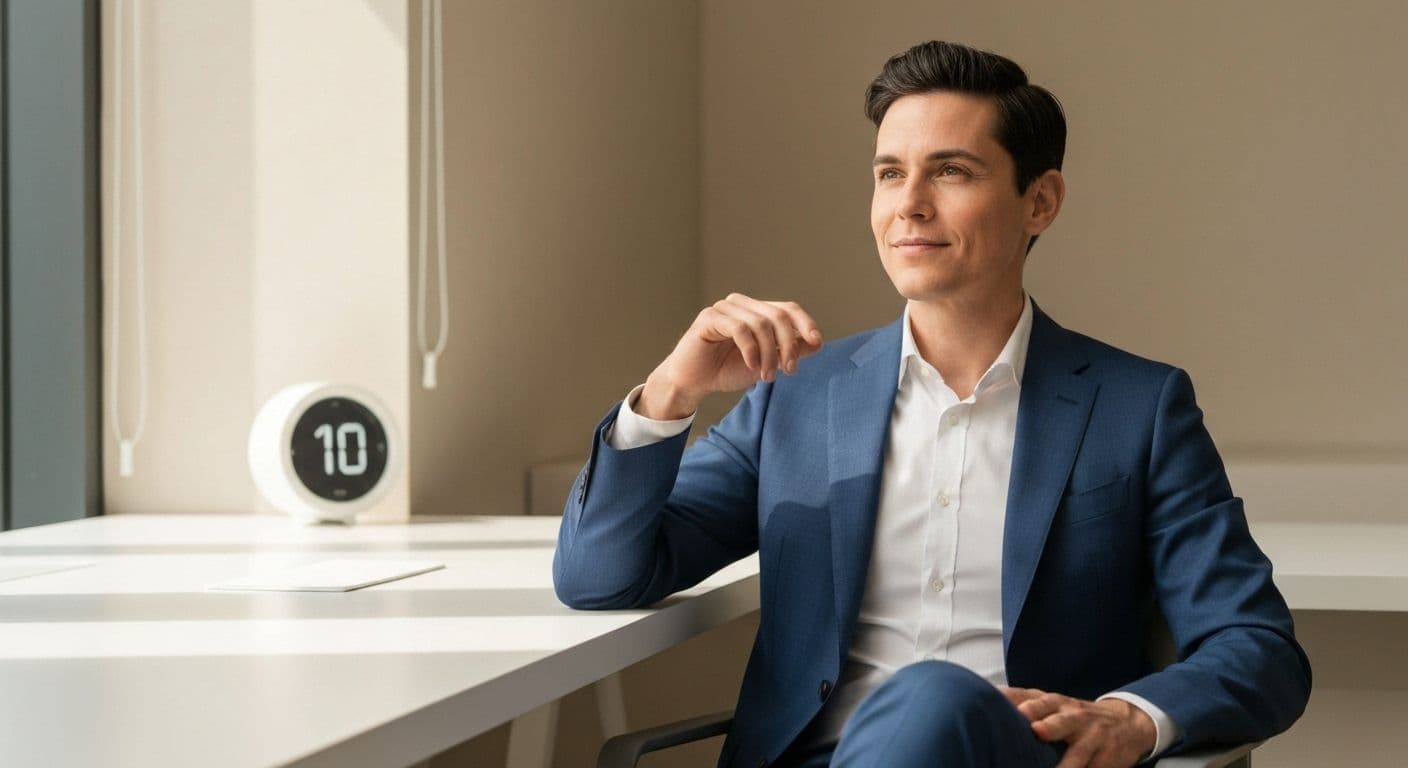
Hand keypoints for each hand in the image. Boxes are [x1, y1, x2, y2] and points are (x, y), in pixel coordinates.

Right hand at [638, 293, 822, 419]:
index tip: (816, 342)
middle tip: (789, 370)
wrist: (693, 382)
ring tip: (766, 376)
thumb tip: (817, 342)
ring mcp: (724, 308)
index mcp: (756, 311)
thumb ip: (789, 351)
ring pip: (761, 323)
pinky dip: (751, 349)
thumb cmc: (726, 370)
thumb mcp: (766, 363)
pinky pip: (740, 328)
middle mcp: (741, 304)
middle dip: (788, 345)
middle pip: (778, 315)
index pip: (787, 309)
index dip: (805, 323)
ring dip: (769, 354)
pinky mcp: (709, 318)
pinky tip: (751, 366)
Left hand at [1000, 687, 1155, 767]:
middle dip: (1044, 721)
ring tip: (1054, 765)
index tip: (993, 701)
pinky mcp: (1105, 756)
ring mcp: (1090, 736)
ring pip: (1077, 750)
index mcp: (1052, 702)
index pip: (1030, 698)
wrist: (1127, 722)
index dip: (1013, 700)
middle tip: (1034, 729)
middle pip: (1056, 717)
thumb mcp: (1052, 704)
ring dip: (1065, 762)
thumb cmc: (1074, 715)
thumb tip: (985, 695)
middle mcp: (1071, 715)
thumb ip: (1022, 701)